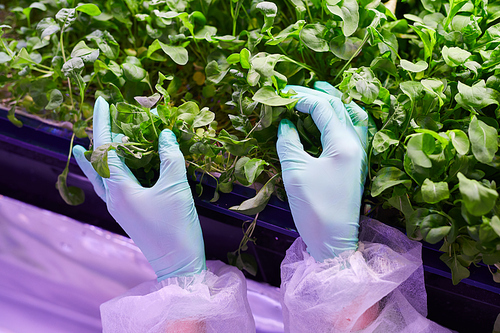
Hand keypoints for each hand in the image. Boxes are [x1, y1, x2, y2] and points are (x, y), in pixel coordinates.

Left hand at [73, 97, 205, 280]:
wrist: (177, 264)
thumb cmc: (175, 226)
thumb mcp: (176, 188)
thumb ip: (170, 158)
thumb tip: (165, 135)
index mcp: (119, 189)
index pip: (105, 148)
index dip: (103, 122)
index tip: (102, 101)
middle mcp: (113, 197)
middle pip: (97, 161)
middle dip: (99, 137)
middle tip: (104, 116)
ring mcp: (118, 207)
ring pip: (101, 176)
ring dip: (99, 156)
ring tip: (94, 141)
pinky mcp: (128, 214)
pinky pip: (111, 186)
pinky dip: (111, 171)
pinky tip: (116, 168)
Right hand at [277, 81, 368, 261]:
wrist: (334, 242)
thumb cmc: (314, 208)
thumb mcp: (295, 172)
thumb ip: (289, 142)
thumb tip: (285, 123)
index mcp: (343, 144)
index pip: (323, 108)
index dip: (302, 98)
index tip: (282, 95)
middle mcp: (356, 145)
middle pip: (340, 107)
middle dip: (318, 95)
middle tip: (297, 90)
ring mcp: (359, 156)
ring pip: (353, 117)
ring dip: (336, 103)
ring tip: (320, 93)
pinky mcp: (356, 166)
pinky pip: (355, 132)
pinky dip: (343, 118)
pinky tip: (332, 119)